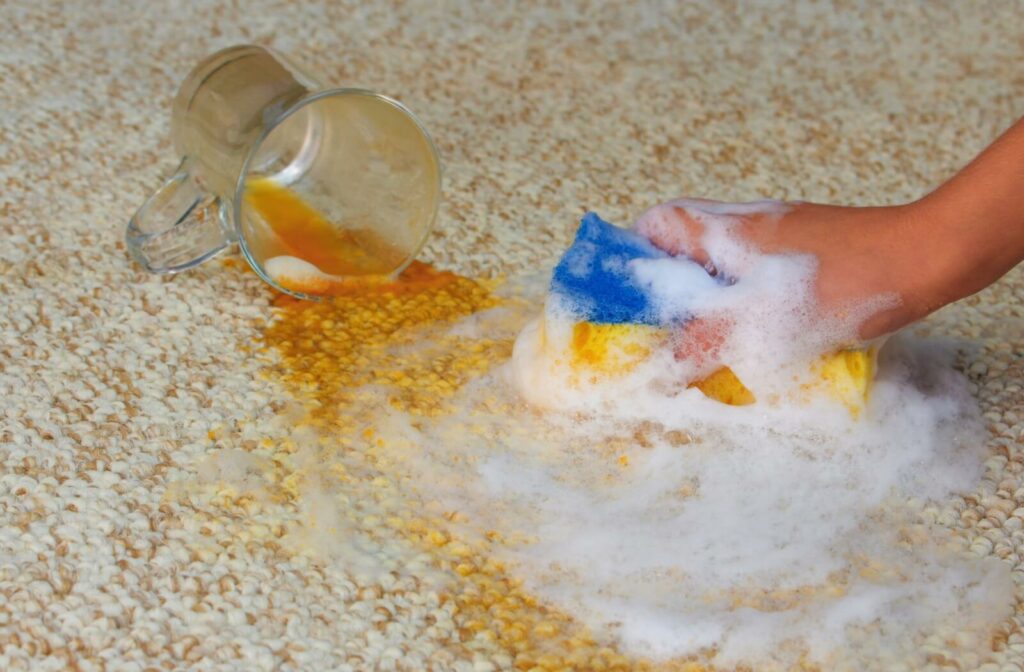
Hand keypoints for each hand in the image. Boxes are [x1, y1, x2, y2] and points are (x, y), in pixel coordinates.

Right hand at [634, 199, 943, 346]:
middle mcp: (748, 223)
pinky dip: (747, 301)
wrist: (924, 260)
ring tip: (706, 339)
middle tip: (664, 328)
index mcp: (724, 229)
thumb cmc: (839, 283)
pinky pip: (759, 273)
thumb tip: (657, 369)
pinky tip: (760, 335)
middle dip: (670, 287)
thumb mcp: (758, 324)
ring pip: (725, 262)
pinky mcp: (810, 250)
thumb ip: (700, 345)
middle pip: (687, 244)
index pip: (656, 222)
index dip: (631, 253)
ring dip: (709, 297)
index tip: (624, 293)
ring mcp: (782, 234)